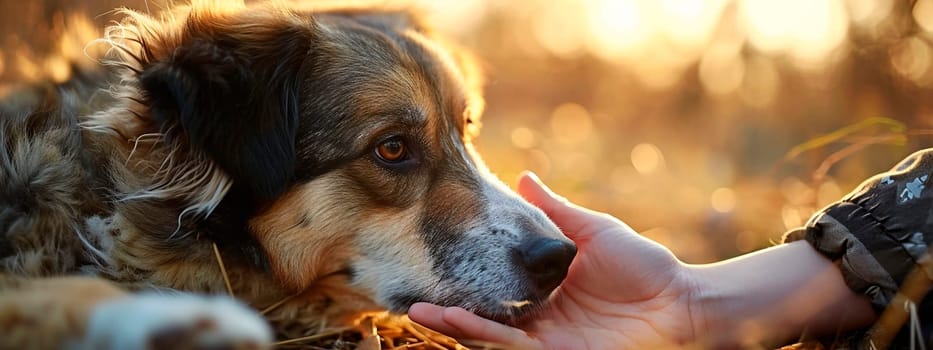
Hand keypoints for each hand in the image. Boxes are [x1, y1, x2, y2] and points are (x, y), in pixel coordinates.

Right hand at [409, 172, 700, 348]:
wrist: (681, 299)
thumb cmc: (644, 265)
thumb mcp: (589, 232)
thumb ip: (554, 211)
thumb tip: (524, 177)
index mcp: (542, 292)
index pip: (493, 291)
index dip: (462, 285)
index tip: (433, 267)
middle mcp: (539, 320)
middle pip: (483, 319)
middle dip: (448, 312)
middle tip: (411, 300)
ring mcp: (547, 341)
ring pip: (491, 337)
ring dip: (457, 325)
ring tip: (423, 311)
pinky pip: (514, 347)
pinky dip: (486, 335)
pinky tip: (461, 322)